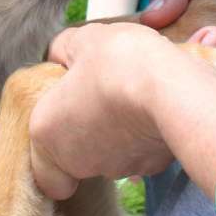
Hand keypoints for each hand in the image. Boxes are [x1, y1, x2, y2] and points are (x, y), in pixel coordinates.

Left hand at [29, 23, 180, 199]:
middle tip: (101, 91)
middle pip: (80, 152)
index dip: (53, 148)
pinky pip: (145, 148)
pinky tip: (154, 103)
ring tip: (132, 91)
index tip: (63, 119)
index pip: (45, 173)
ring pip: (114, 150)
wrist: (171, 88)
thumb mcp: (82, 41)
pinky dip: (147, 130)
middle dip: (89, 124)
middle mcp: (80, 160)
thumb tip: (61, 55)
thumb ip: (65, 52)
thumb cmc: (116, 64)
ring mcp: (119, 167)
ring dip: (120, 126)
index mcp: (48, 134)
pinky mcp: (153, 164)